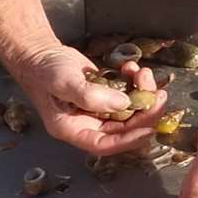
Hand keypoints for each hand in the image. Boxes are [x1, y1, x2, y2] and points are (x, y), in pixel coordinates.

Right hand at [3, 46, 167, 156]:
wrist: (38, 53)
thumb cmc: (43, 71)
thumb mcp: (64, 83)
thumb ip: (90, 95)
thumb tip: (122, 102)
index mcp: (74, 129)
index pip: (105, 144)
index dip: (129, 139)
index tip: (149, 128)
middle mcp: (88, 123)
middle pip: (123, 128)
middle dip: (143, 112)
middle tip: (159, 95)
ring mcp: (98, 109)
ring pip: (129, 110)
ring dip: (141, 93)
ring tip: (143, 73)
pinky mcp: (105, 94)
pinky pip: (126, 94)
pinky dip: (133, 82)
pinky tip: (131, 68)